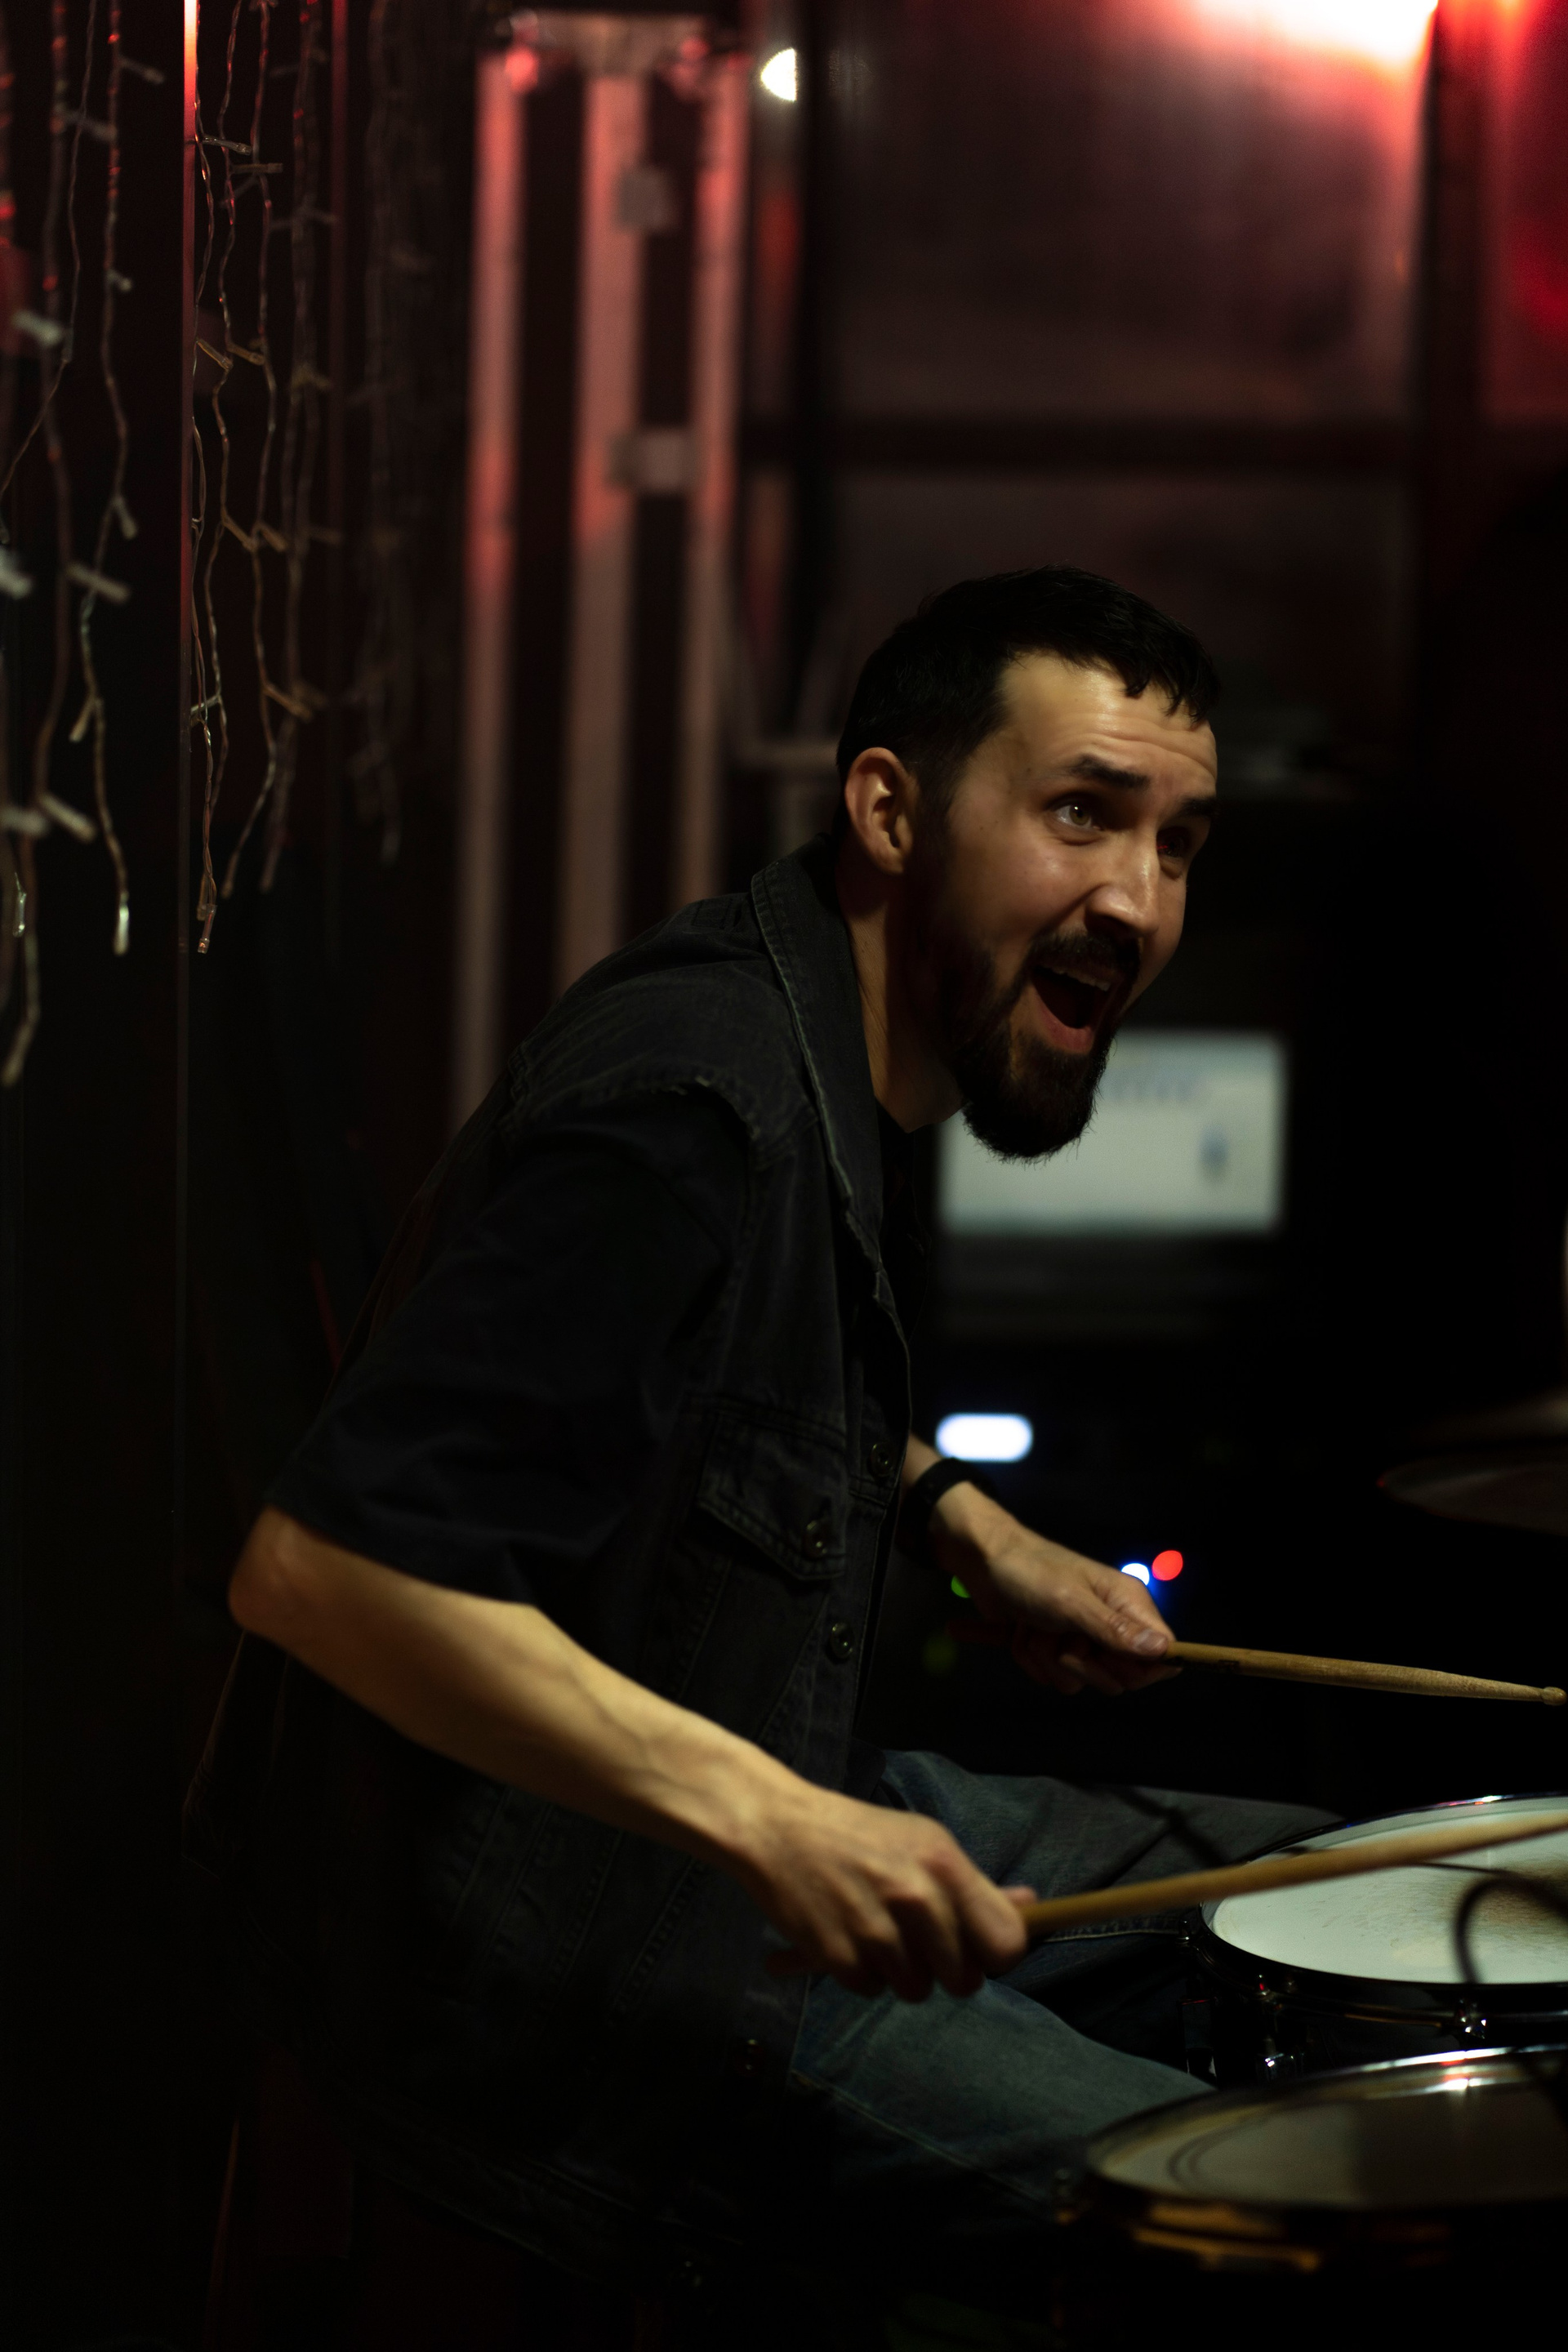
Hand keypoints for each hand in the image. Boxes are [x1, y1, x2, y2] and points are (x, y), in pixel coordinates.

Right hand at [733, 1774, 1032, 2000]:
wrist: (776, 1826)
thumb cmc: (856, 1834)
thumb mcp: (921, 1841)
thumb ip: (971, 1883)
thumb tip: (1031, 1906)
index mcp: (943, 1864)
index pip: (1006, 1943)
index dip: (996, 1955)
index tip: (979, 1950)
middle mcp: (915, 1897)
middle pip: (964, 1980)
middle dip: (946, 1971)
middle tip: (920, 1943)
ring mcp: (874, 1929)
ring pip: (916, 1990)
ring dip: (900, 1972)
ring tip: (877, 1932)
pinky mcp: (836, 1955)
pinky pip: (870, 1991)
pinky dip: (861, 1973)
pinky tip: (847, 1936)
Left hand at [931, 1484, 1176, 1699]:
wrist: (982, 1561)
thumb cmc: (1029, 1573)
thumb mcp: (1071, 1602)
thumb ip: (1115, 1630)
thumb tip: (1164, 1651)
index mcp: (1128, 1604)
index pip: (1162, 1656)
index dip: (1140, 1670)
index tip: (1107, 1660)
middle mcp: (1112, 1623)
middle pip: (1118, 1677)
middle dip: (1080, 1663)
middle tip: (1060, 1635)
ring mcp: (1083, 1637)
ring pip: (1080, 1680)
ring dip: (1047, 1658)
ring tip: (1034, 1625)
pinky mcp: (1056, 1647)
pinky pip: (1053, 1677)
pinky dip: (1030, 1658)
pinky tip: (1019, 1631)